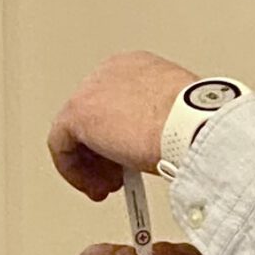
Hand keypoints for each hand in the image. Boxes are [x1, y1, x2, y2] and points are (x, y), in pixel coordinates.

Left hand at [46, 51, 194, 199]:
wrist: (190, 125)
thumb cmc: (193, 124)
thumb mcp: (173, 120)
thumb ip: (151, 125)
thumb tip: (142, 146)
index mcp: (136, 67)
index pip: (114, 105)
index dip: (116, 139)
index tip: (126, 162)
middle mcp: (111, 71)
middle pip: (91, 119)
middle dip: (101, 155)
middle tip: (115, 180)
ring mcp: (91, 89)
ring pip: (75, 134)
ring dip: (89, 167)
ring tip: (107, 187)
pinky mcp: (76, 112)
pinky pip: (61, 147)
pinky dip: (75, 172)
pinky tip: (93, 186)